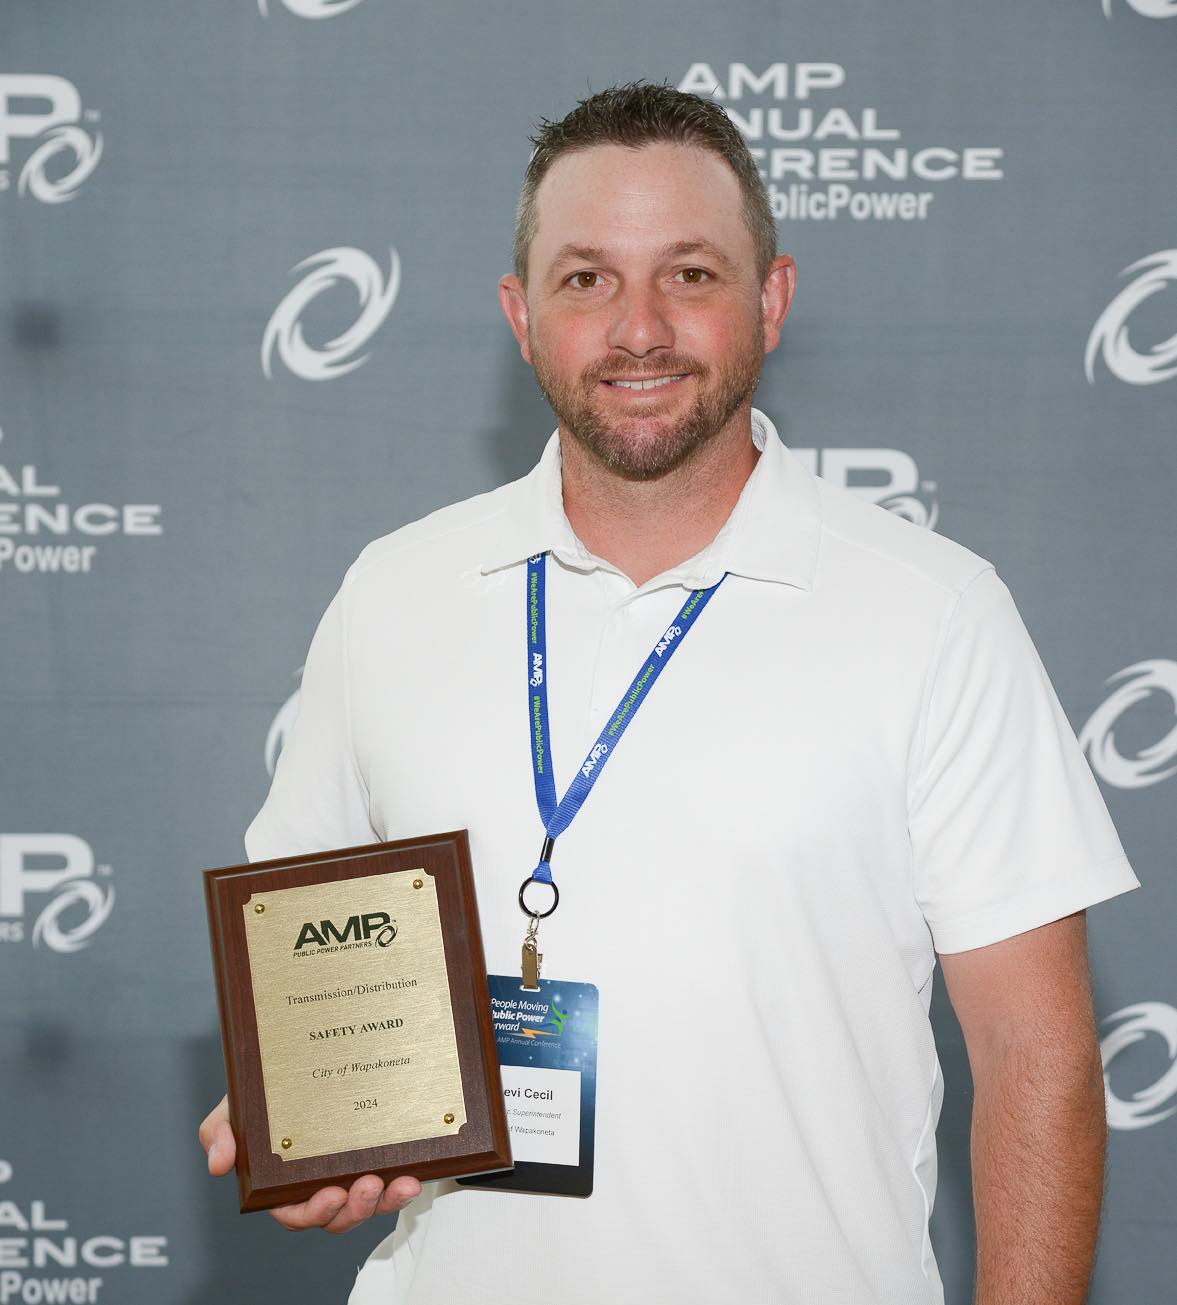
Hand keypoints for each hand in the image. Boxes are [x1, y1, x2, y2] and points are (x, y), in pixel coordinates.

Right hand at [198, 1094, 421, 1231]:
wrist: (292, 1063)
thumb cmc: (261, 1096)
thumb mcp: (231, 1109)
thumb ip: (218, 1133)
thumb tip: (219, 1164)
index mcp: (282, 1184)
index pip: (296, 1212)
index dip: (314, 1212)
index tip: (330, 1195)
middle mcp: (317, 1184)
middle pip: (338, 1215)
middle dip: (355, 1208)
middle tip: (369, 1186)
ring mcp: (349, 1173)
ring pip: (368, 1203)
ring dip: (385, 1200)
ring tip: (400, 1183)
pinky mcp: (376, 1159)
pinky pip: (391, 1181)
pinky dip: (402, 1184)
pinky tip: (414, 1175)